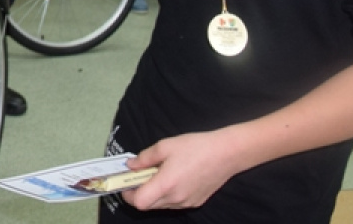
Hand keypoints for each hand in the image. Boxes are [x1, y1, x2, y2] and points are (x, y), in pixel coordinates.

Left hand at [119, 130, 242, 211]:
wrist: (226, 154)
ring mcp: (187, 203)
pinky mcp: (196, 203)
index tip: (126, 183)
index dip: (128, 195)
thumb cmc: (194, 147)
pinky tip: (174, 178)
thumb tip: (130, 166)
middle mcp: (175, 199)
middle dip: (140, 193)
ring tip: (159, 174)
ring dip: (154, 194)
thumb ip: (145, 158)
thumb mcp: (165, 146)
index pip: (139, 202)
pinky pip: (175, 203)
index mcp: (165, 185)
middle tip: (141, 176)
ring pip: (161, 205)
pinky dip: (168, 195)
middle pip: (149, 205)